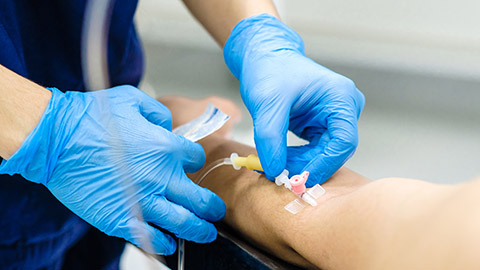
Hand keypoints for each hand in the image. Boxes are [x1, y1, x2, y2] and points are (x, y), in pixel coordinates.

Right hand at [0, 86, 224, 253]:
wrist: (56, 139)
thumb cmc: (91, 117)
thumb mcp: (133, 100)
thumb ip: (159, 114)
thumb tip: (168, 127)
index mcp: (167, 148)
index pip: (196, 159)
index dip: (193, 161)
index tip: (187, 165)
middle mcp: (161, 178)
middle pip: (201, 200)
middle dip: (213, 208)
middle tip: (216, 212)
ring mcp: (143, 202)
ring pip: (184, 224)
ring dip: (199, 231)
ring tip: (206, 234)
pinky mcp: (121, 219)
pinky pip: (151, 238)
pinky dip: (164, 244)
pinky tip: (169, 244)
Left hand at [224, 14, 364, 184]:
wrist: (263, 56)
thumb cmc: (269, 69)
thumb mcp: (267, 104)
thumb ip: (270, 138)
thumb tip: (275, 171)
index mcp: (341, 98)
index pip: (344, 142)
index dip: (324, 164)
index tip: (301, 178)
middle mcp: (343, 108)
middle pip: (335, 151)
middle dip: (308, 166)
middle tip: (281, 175)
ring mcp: (333, 117)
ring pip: (323, 154)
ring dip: (300, 163)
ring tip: (275, 164)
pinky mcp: (320, 124)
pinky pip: (314, 150)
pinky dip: (297, 157)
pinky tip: (279, 157)